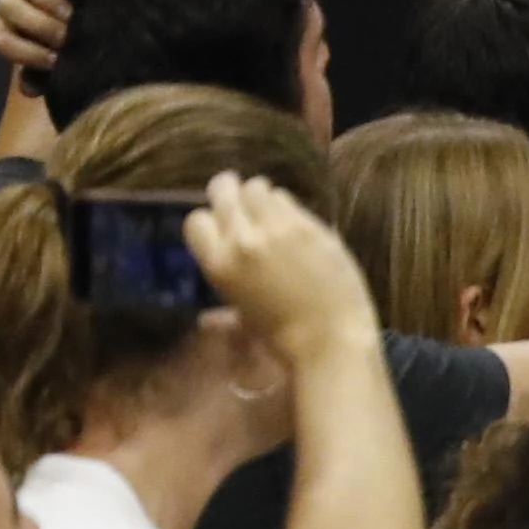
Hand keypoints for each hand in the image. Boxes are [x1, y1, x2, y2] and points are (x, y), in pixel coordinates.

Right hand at [186, 174, 379, 376]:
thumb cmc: (285, 339)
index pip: (197, 220)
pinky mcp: (309, 226)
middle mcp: (243, 240)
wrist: (331, 340)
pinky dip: (288, 206)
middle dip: (229, 190)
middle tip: (240, 195)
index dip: (209, 219)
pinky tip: (295, 220)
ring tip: (270, 207)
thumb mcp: (245, 323)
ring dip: (261, 195)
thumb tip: (206, 322)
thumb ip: (223, 314)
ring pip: (257, 188)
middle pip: (224, 191)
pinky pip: (289, 200)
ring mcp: (277, 229)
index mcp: (219, 264)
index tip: (221, 221)